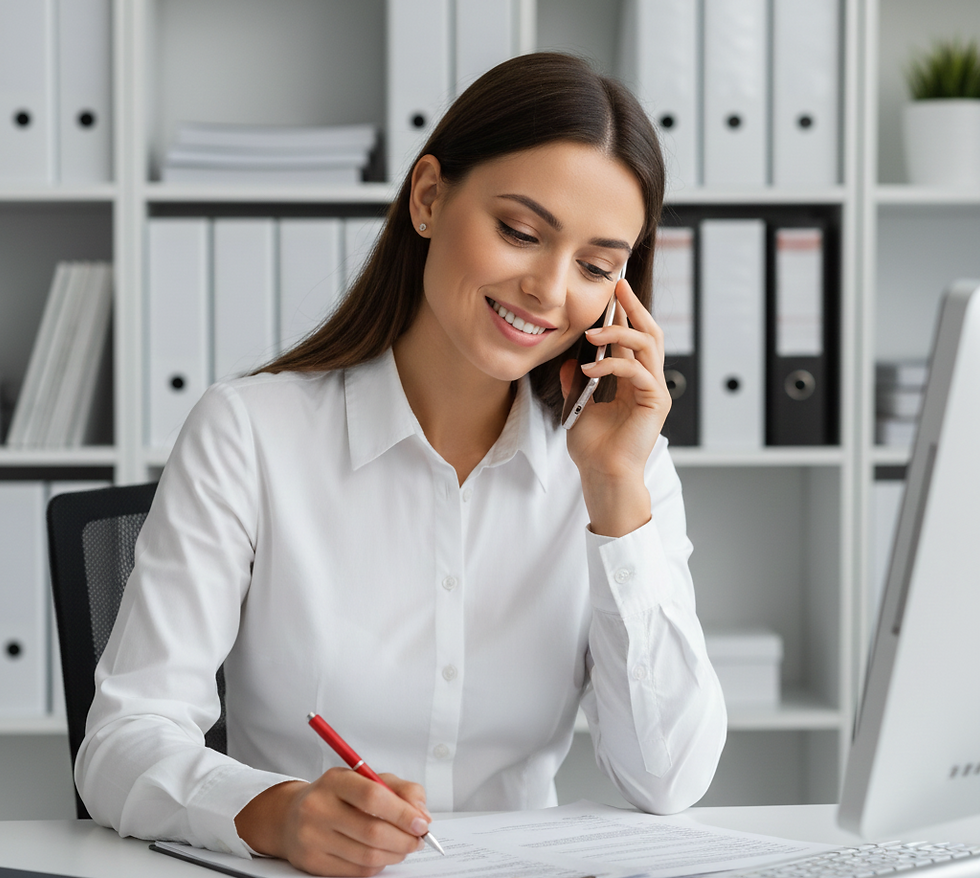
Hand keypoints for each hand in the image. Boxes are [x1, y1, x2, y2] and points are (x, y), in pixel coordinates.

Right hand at [235, 770, 430, 875]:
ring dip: (395, 854)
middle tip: (419, 839)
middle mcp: (319, 808)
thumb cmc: (337, 795)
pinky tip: (382, 854)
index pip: (373, 796)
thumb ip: (400, 790)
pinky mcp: (312, 862)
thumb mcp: (366, 779)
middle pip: (372, 831)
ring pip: (367, 855)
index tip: (422, 823)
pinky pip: (357, 871)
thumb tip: (421, 814)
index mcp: (334, 780)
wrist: (291, 817)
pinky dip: (378, 865)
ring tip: (404, 847)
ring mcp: (312, 837)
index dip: (402, 812)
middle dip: (404, 839)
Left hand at [560, 276, 671, 536]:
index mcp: (633, 381)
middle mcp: (648, 381)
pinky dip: (613, 365)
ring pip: (648, 346)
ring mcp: (654, 391)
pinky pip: (638, 372)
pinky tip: (590, 369)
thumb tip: (570, 362)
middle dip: (634, 308)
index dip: (624, 314)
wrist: (602, 474)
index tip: (612, 291)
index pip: (632, 339)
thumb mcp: (578, 407)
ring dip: (620, 334)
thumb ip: (576, 383)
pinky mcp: (655, 402)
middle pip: (649, 333)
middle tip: (618, 288)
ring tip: (592, 335)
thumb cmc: (593, 448)